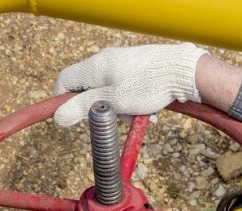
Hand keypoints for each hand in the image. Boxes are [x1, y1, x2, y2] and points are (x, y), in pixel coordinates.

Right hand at [52, 43, 207, 125]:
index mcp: (95, 66)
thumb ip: (85, 108)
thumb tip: (59, 117)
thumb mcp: (113, 102)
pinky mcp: (138, 70)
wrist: (182, 71)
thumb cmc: (148, 85)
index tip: (68, 117)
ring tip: (138, 116)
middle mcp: (106, 62)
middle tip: (115, 118)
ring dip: (122, 109)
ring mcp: (123, 64)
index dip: (62, 100)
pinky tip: (149, 113)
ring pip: (112, 93)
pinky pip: (128, 91)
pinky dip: (135, 104)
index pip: (65, 80)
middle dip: (101, 109)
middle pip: (90, 89)